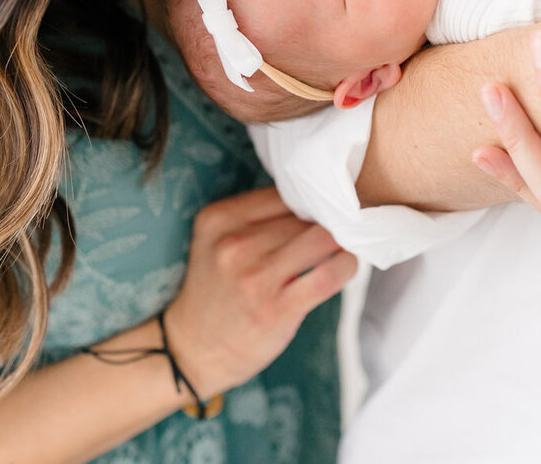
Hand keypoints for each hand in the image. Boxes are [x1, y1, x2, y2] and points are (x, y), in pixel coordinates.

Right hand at [162, 188, 355, 397]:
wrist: (194, 349)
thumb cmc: (218, 290)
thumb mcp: (218, 241)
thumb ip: (258, 216)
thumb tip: (318, 198)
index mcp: (218, 218)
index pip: (284, 191)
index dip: (310, 199)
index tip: (323, 209)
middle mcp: (233, 244)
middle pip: (305, 216)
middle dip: (326, 222)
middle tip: (341, 230)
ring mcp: (255, 277)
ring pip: (322, 239)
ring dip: (342, 242)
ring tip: (343, 247)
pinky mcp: (277, 308)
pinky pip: (330, 274)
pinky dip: (346, 265)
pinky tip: (345, 266)